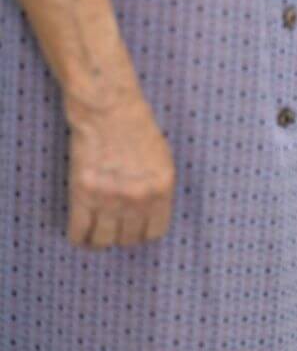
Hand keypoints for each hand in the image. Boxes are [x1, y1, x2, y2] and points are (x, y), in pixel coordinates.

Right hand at [64, 87, 174, 248]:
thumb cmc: (137, 130)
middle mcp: (138, 198)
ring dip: (99, 239)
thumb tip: (151, 216)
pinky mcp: (83, 194)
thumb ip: (158, 190)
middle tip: (112, 227)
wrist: (108, 110)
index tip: (133, 229)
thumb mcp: (162, 161)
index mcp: (162, 190)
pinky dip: (79, 237)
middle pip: (128, 239)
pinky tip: (80, 231)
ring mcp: (110, 198)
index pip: (154, 232)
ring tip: (95, 231)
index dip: (142, 233)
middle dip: (120, 235)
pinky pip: (80, 232)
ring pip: (103, 241)